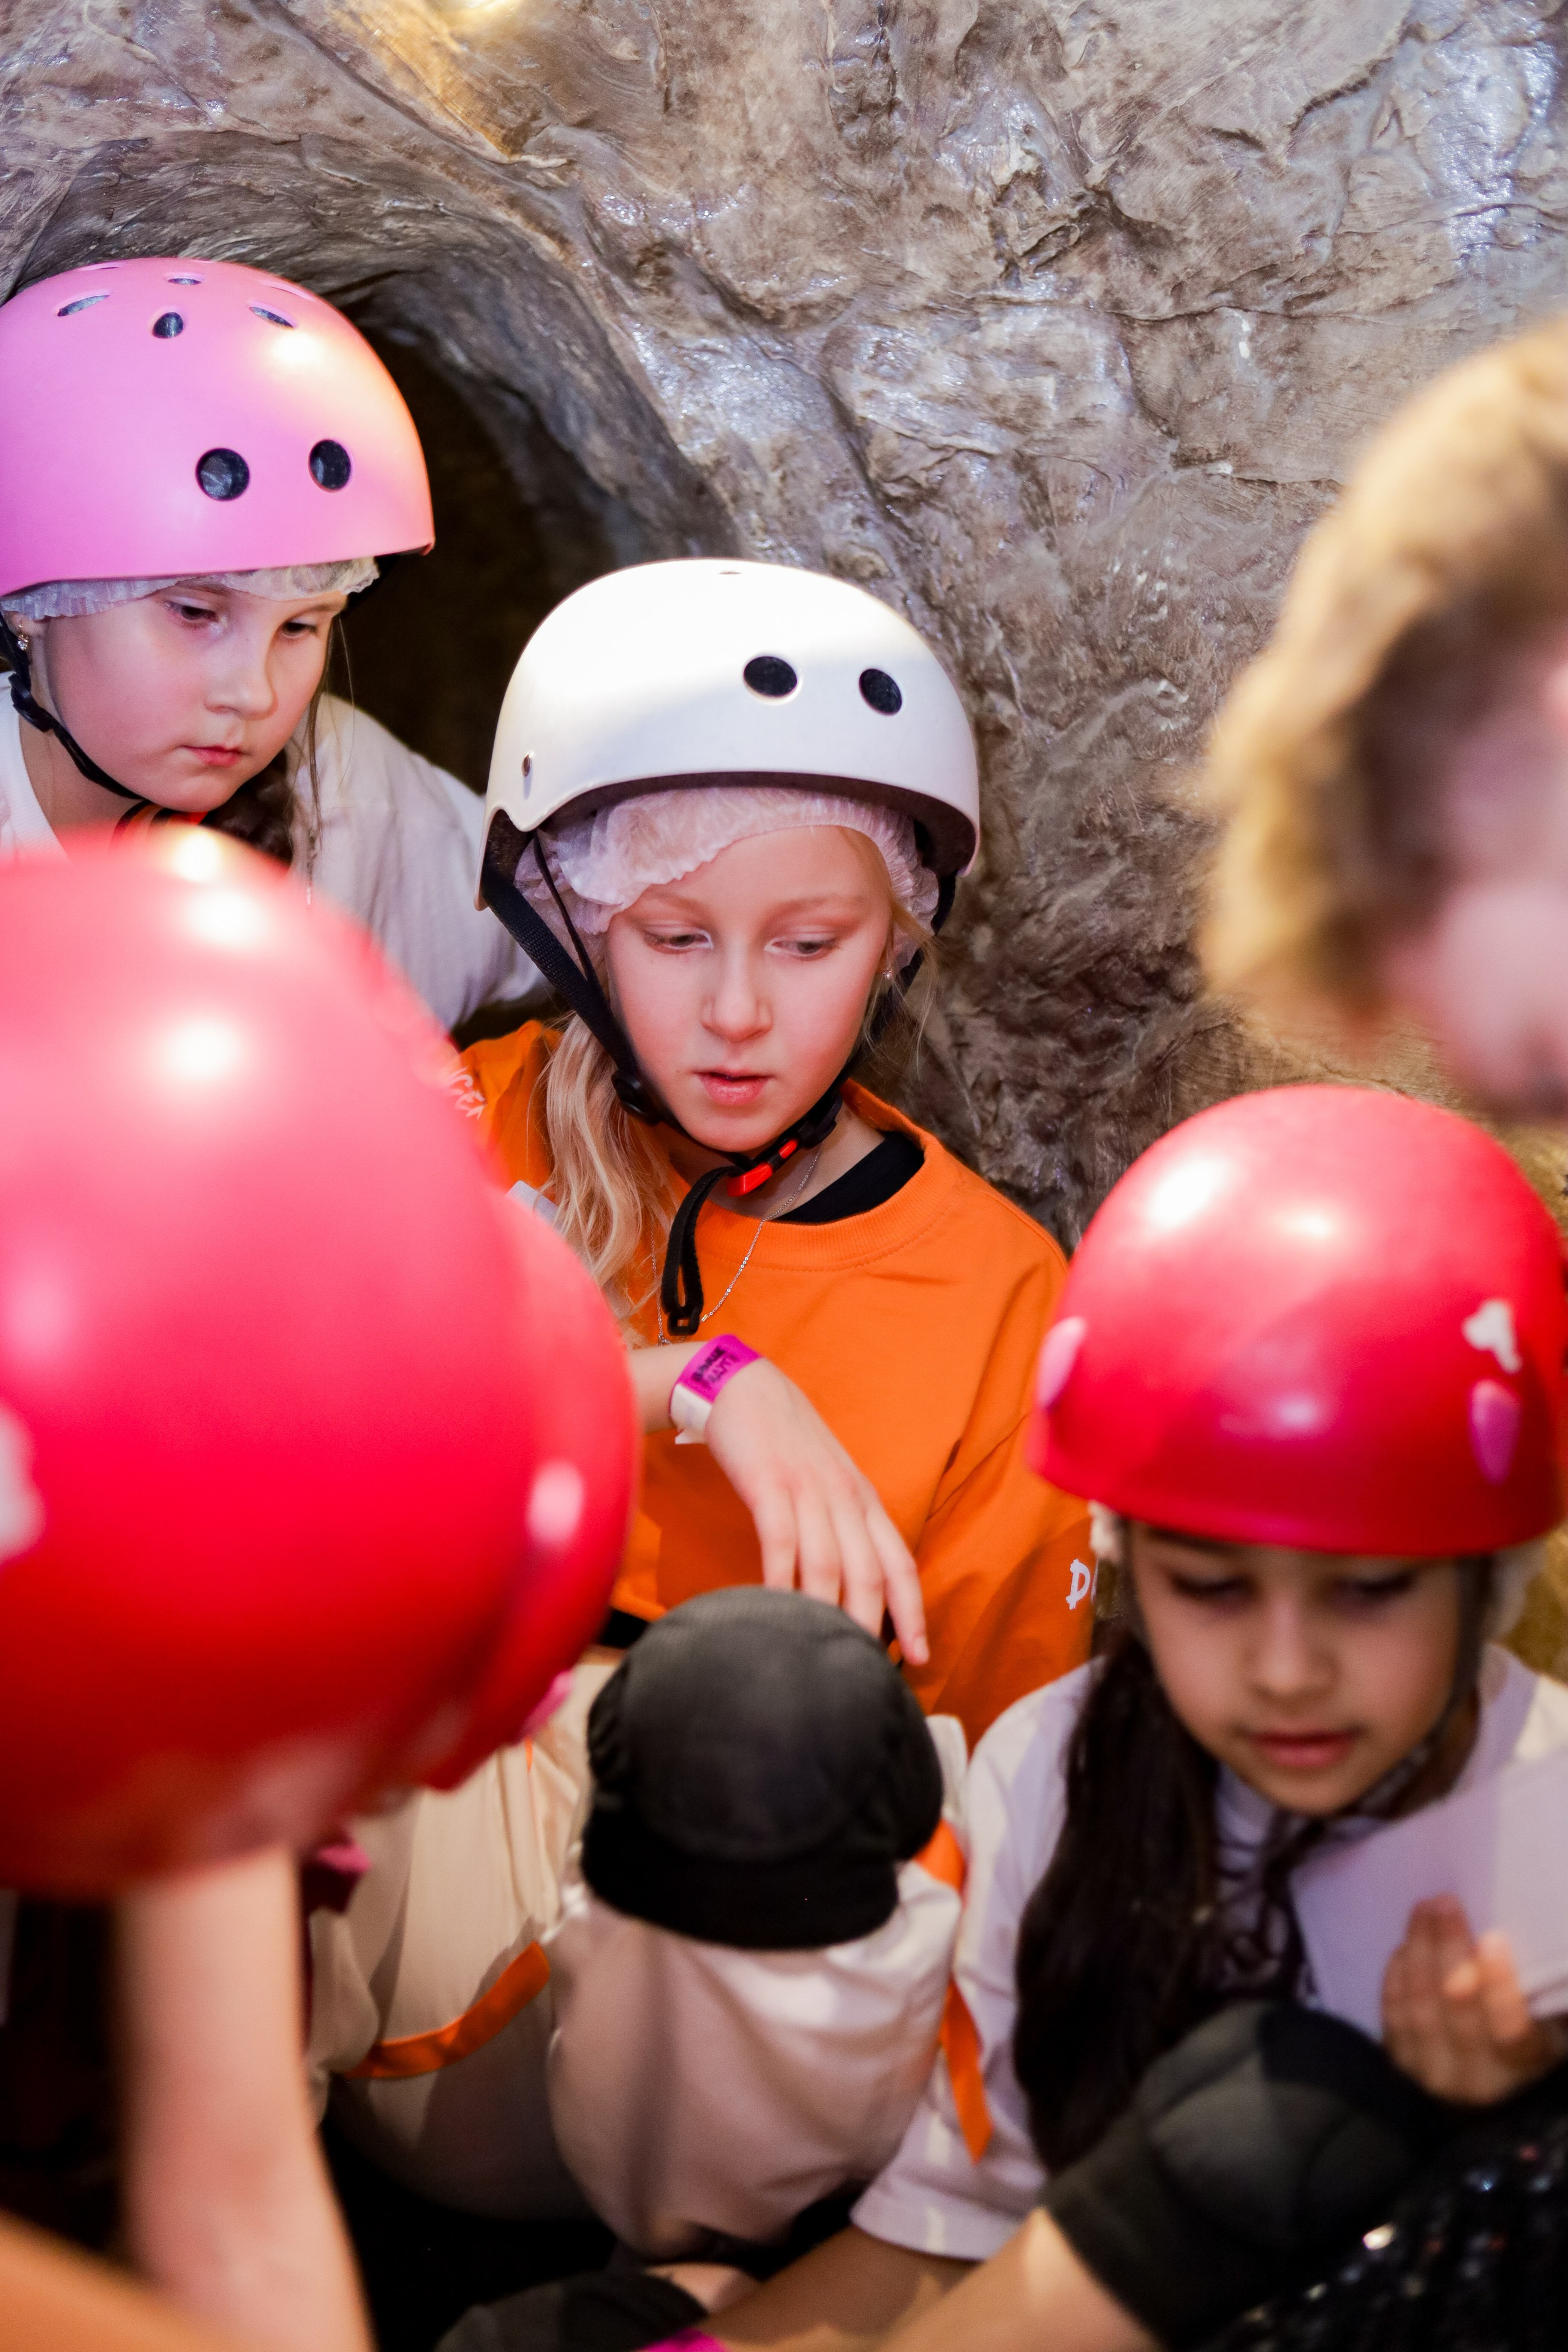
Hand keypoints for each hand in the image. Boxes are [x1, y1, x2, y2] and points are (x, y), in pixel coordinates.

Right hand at [706, 1357, 928, 1665]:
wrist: (746, 1387)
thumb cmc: (785, 1446)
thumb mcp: (827, 1484)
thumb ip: (840, 1529)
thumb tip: (847, 1590)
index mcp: (864, 1500)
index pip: (901, 1563)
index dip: (913, 1613)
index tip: (919, 1658)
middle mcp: (846, 1497)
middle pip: (870, 1572)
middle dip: (873, 1625)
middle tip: (866, 1672)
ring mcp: (809, 1488)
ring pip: (830, 1562)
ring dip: (828, 1611)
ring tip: (823, 1653)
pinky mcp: (769, 1482)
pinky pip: (781, 1540)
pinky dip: (781, 1579)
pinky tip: (776, 1609)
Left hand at [1381, 1893, 1566, 2103]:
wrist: (1484, 2085)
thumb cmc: (1525, 2040)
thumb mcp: (1548, 2024)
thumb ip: (1543, 1994)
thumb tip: (1542, 1952)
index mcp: (1521, 2067)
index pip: (1510, 2029)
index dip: (1499, 1983)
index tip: (1493, 1937)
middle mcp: (1474, 2078)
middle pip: (1456, 2005)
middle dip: (1448, 1946)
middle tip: (1446, 1902)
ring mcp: (1432, 2071)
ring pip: (1419, 2002)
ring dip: (1419, 1948)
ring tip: (1424, 1909)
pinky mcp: (1401, 2061)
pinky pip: (1393, 2010)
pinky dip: (1398, 1971)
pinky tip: (1407, 1944)